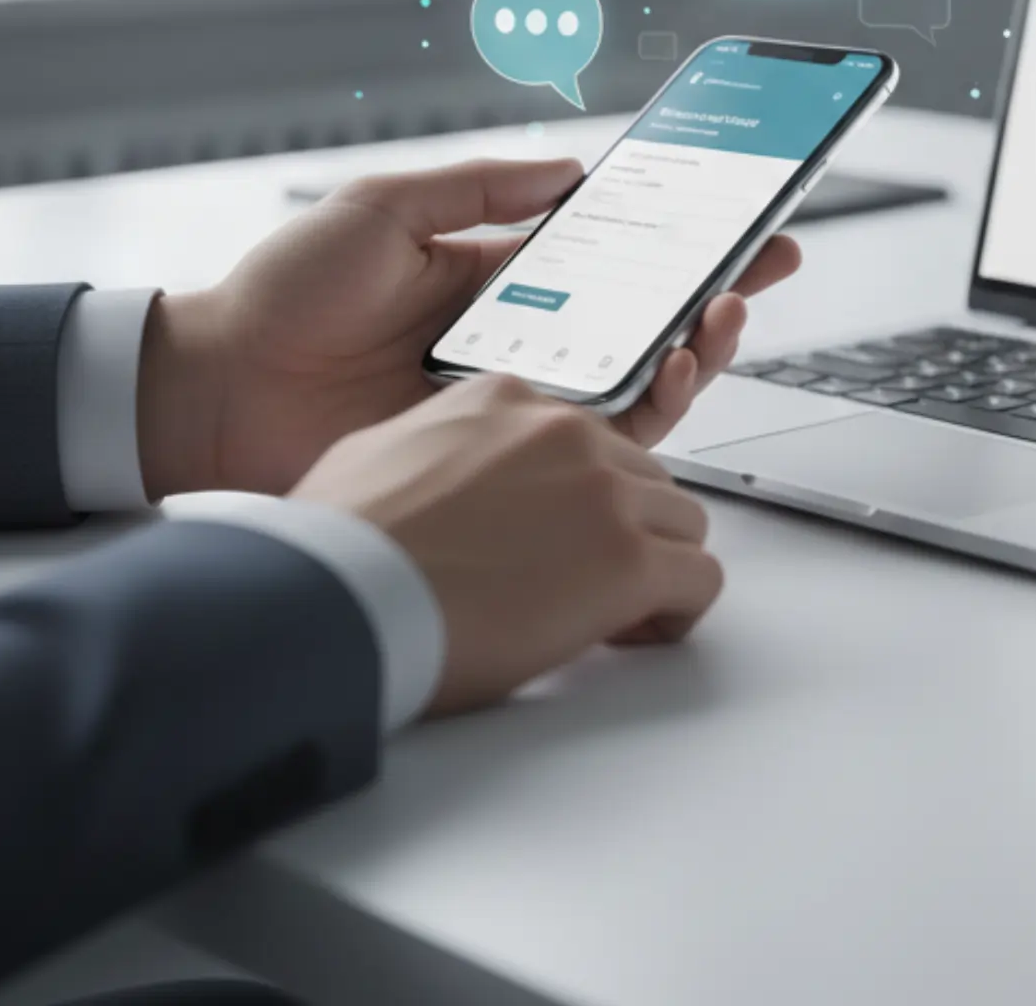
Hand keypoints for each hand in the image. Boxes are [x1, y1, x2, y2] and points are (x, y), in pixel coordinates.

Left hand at [138, 156, 801, 498]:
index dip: (675, 235)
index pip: (609, 251)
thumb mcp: (383, 206)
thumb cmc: (283, 294)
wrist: (214, 390)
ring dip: (696, 345)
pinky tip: (672, 370)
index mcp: (495, 274)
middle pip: (643, 315)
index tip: (734, 211)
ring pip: (636, 377)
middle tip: (767, 260)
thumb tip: (569, 170)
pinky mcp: (499, 454)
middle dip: (717, 288)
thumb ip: (478, 188)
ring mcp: (514, 397)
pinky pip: (592, 435)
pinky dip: (647, 407)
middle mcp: (520, 335)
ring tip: (724, 313)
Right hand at [293, 375, 723, 713]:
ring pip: (682, 521)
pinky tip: (631, 636)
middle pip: (642, 477)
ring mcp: (603, 492)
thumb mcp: (376, 453)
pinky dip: (678, 613)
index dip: (576, 497)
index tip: (559, 536)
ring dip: (654, 568)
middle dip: (622, 531)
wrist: (334, 602)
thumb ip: (435, 449)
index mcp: (505, 400)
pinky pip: (700, 579)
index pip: (584, 438)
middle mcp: (566, 432)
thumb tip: (438, 483)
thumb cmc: (338, 550)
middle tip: (581, 585)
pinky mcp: (628, 560)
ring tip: (606, 616)